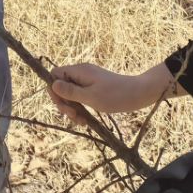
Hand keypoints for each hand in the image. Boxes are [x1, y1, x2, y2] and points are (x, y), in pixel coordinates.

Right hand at [49, 62, 167, 123]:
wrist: (139, 94)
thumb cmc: (116, 96)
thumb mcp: (91, 97)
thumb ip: (71, 92)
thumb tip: (53, 85)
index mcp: (79, 71)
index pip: (55, 75)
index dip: (54, 90)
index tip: (63, 105)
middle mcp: (81, 73)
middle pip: (61, 86)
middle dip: (64, 103)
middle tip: (73, 116)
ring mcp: (87, 80)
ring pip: (70, 94)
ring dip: (72, 108)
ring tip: (81, 121)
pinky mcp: (93, 88)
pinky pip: (79, 97)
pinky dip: (80, 108)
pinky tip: (85, 120)